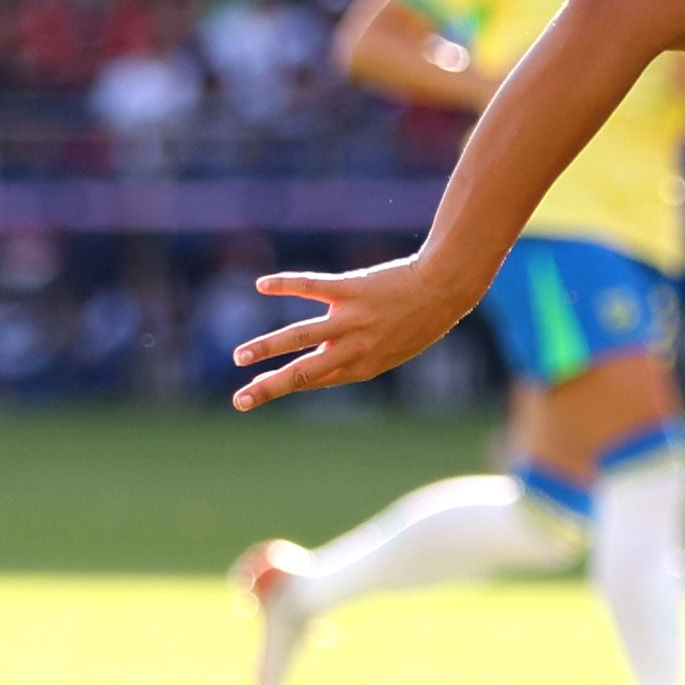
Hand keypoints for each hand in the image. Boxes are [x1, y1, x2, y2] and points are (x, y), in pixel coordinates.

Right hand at [230, 250, 482, 409]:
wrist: (444, 289)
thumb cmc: (418, 321)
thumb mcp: (390, 350)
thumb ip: (355, 356)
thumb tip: (320, 354)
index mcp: (363, 366)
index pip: (313, 381)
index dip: (282, 387)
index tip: (253, 392)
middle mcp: (354, 347)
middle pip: (303, 372)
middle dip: (269, 387)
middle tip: (240, 400)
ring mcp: (352, 319)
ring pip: (301, 336)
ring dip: (267, 347)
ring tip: (240, 356)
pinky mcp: (351, 289)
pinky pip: (313, 286)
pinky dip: (286, 284)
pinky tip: (262, 285)